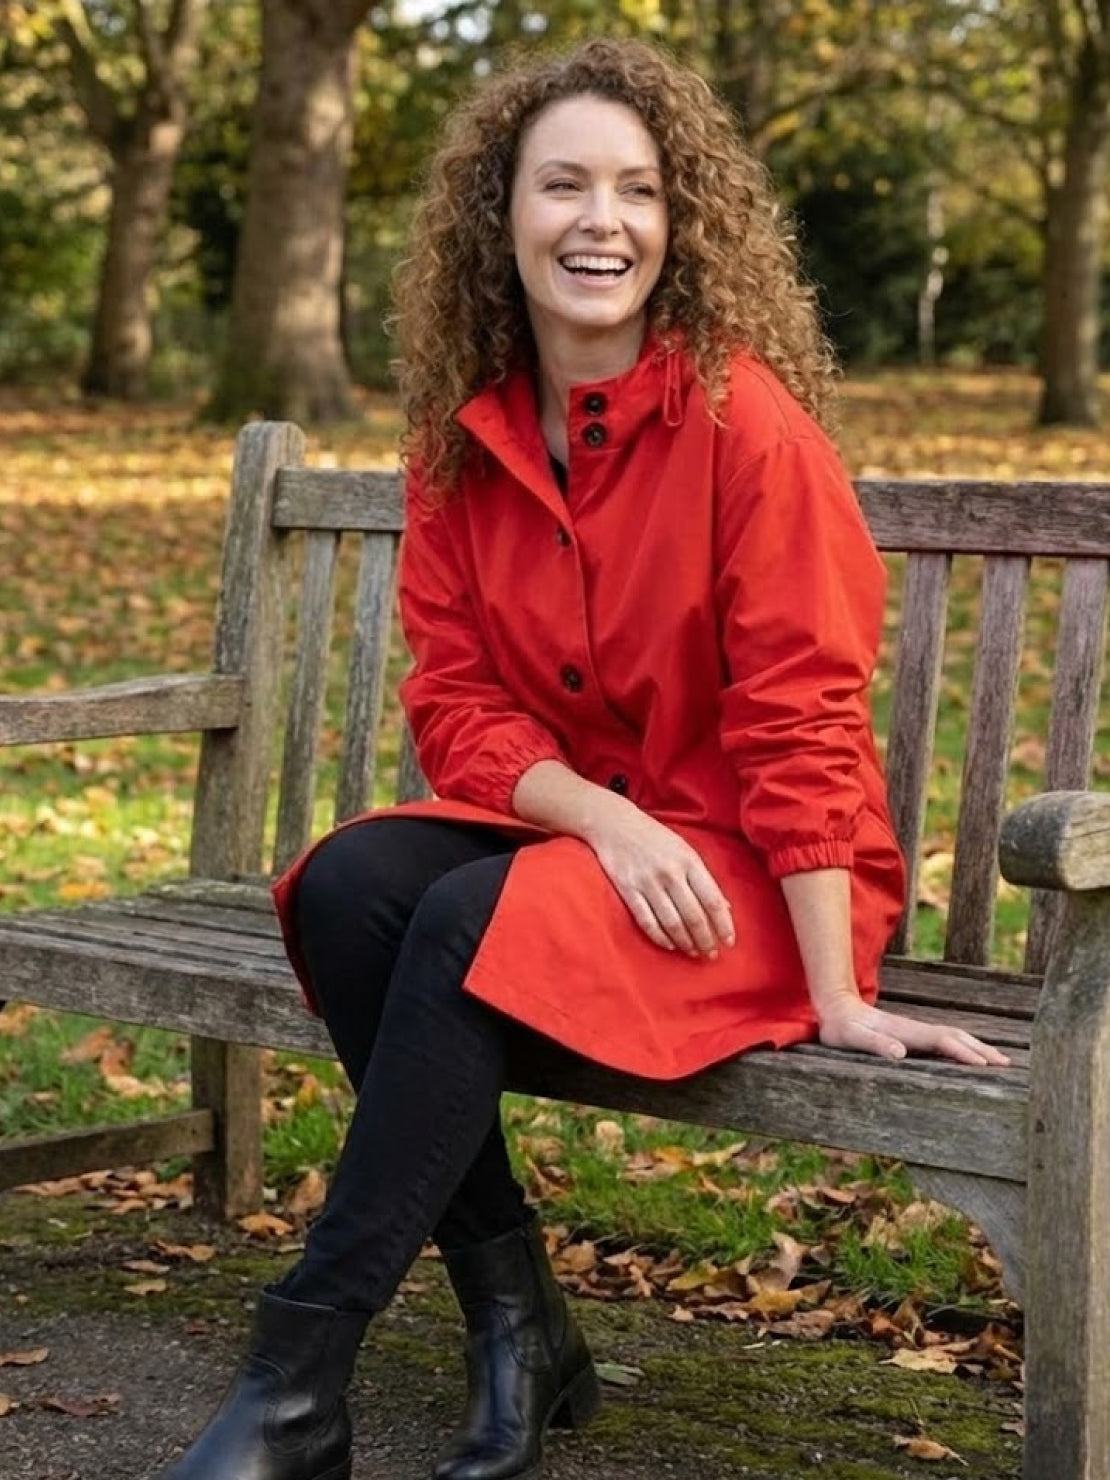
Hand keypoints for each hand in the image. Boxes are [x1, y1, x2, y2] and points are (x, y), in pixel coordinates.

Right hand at [584, 798, 734, 957]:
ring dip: (686, 942)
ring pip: (672, 922)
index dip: (723, 924)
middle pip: (694, 916)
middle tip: (711, 954)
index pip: (712, 900)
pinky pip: (647, 921)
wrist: (614, 823)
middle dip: (705, 940)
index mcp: (689, 861)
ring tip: (694, 952)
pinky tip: (670, 945)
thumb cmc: (654, 837)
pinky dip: (660, 937)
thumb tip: (724, 907)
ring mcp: (648, 883)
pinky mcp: (628, 890)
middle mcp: (670, 873)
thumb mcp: (684, 850)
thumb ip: (703, 878)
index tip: (729, 942)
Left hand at [817, 992, 1011, 1066]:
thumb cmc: (842, 1028)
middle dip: (981, 1050)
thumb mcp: (852, 1038)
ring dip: (977, 1046)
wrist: (835, 1007)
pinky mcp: (912, 1034)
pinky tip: (970, 1054)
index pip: (942, 1042)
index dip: (963, 1053)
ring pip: (954, 1036)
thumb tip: (900, 1053)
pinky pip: (945, 1040)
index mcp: (906, 1032)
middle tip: (1007, 1065)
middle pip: (956, 1037)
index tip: (985, 1066)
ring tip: (1000, 1060)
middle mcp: (915, 1029)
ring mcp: (915, 1030)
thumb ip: (875, 1044)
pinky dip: (964, 1046)